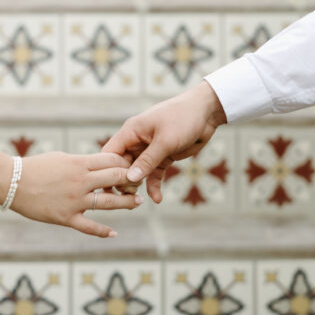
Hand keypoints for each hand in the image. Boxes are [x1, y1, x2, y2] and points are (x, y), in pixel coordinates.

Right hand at [11, 151, 141, 237]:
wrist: (11, 182)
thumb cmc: (36, 167)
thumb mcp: (62, 158)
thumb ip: (82, 162)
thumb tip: (99, 163)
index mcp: (79, 164)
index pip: (112, 161)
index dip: (126, 164)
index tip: (132, 168)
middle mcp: (80, 181)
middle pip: (116, 179)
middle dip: (131, 180)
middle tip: (139, 183)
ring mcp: (74, 201)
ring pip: (108, 203)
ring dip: (127, 203)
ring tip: (138, 202)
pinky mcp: (65, 217)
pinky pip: (89, 227)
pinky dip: (103, 231)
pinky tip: (114, 233)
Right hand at [100, 81, 226, 202]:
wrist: (207, 113)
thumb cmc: (183, 118)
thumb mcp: (165, 141)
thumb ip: (147, 160)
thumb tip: (130, 178)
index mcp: (131, 131)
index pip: (110, 153)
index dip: (107, 170)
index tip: (109, 187)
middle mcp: (137, 141)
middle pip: (121, 165)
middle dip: (123, 181)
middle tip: (128, 197)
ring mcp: (149, 150)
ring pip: (137, 172)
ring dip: (137, 186)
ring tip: (138, 201)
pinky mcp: (163, 157)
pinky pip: (154, 174)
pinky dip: (154, 185)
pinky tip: (157, 199)